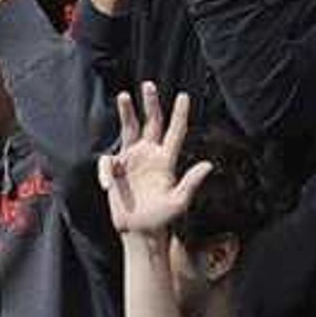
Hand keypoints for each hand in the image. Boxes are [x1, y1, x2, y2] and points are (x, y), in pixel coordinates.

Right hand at [99, 87, 219, 238]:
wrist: (139, 231)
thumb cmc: (162, 219)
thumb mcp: (179, 202)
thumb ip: (191, 183)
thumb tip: (209, 164)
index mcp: (167, 161)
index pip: (175, 132)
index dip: (180, 114)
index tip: (184, 95)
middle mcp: (150, 155)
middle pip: (151, 123)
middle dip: (151, 103)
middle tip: (149, 85)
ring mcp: (132, 160)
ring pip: (130, 129)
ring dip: (127, 112)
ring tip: (124, 95)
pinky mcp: (117, 169)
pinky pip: (108, 161)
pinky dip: (106, 171)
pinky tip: (108, 186)